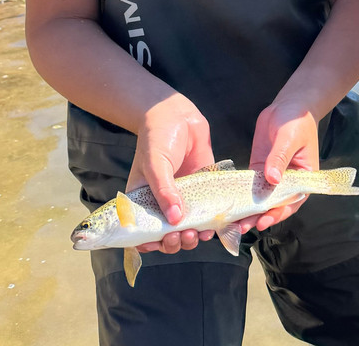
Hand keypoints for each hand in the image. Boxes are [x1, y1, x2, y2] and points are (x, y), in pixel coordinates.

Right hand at [126, 92, 217, 253]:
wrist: (177, 115)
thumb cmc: (156, 138)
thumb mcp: (155, 164)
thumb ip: (164, 191)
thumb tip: (174, 220)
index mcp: (142, 201)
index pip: (142, 231)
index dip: (150, 243)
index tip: (160, 243)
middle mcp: (162, 203)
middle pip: (167, 235)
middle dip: (175, 242)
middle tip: (184, 235)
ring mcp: (183, 198)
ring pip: (188, 229)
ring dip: (193, 237)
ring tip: (200, 233)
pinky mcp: (202, 189)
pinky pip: (207, 212)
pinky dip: (211, 223)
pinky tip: (216, 227)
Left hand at [238, 100, 319, 232]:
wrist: (289, 104)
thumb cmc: (297, 120)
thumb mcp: (289, 138)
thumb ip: (280, 158)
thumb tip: (272, 179)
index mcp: (303, 177)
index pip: (292, 200)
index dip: (279, 212)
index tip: (265, 219)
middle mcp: (287, 181)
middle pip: (274, 204)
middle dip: (259, 216)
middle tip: (243, 226)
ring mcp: (272, 176)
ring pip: (260, 198)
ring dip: (248, 210)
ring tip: (234, 222)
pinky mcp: (259, 168)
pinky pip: (251, 186)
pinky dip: (241, 196)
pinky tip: (230, 204)